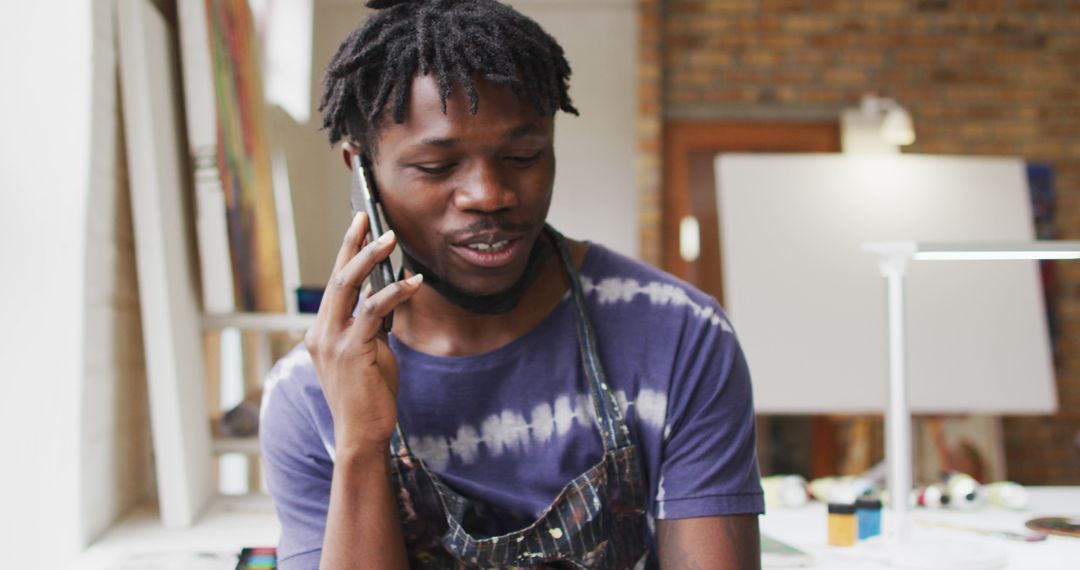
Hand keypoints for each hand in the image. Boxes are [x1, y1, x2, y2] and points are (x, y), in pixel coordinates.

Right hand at [304, 212, 423, 455]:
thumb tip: (386, 295)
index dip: (346, 252)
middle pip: (337, 276)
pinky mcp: (351, 349)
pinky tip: (414, 283)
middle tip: (366, 216)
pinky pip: (373, 310)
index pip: (336, 284)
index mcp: (322, 331)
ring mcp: (332, 340)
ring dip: (370, 257)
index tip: (358, 225)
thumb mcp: (368, 352)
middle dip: (352, 242)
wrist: (362, 433)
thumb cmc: (368, 395)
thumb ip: (371, 325)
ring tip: (391, 238)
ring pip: (347, 285)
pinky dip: (395, 292)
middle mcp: (321, 332)